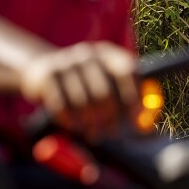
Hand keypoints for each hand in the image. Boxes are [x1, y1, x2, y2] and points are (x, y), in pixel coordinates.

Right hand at [19, 41, 138, 140]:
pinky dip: (70, 121)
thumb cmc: (85, 84)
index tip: (137, 121)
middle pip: (104, 91)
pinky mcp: (47, 75)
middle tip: (112, 134)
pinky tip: (75, 126)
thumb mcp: (106, 84)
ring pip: (82, 102)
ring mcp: (66, 63)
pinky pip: (61, 105)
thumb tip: (146, 130)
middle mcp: (88, 54)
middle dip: (110, 118)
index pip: (128, 71)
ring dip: (89, 123)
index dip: (134, 97)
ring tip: (94, 134)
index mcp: (109, 54)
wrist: (42, 69)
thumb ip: (128, 103)